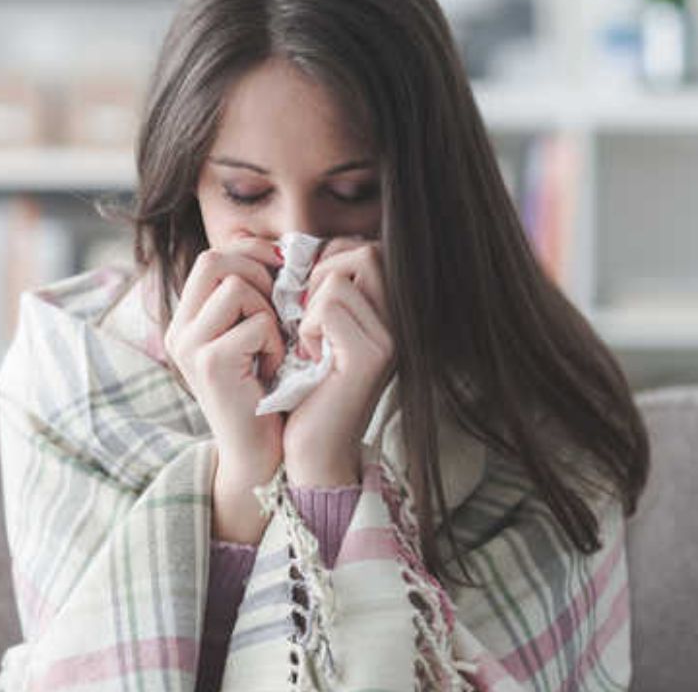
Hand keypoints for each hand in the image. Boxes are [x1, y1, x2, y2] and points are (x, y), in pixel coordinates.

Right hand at [163, 237, 286, 542]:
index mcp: (186, 320)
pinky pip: (257, 323)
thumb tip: (276, 250)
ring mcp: (190, 346)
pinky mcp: (210, 363)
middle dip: (259, 275)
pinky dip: (275, 343)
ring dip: (268, 312)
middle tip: (277, 310)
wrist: (257, 454)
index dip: (251, 255)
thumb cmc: (264, 393)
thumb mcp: (251, 337)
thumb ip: (251, 298)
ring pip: (238, 287)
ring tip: (271, 346)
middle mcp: (179, 330)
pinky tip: (272, 369)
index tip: (280, 274)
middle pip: (216, 260)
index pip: (212, 257)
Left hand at [282, 236, 395, 487]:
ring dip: (310, 307)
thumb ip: (319, 289)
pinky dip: (307, 328)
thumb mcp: (313, 329)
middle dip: (319, 275)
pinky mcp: (372, 355)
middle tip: (305, 319)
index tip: (307, 303)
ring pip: (339, 276)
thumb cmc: (303, 388)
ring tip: (310, 343)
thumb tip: (297, 246)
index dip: (326, 262)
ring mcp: (391, 337)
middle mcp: (400, 321)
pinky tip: (311, 358)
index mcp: (388, 311)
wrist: (311, 450)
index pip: (363, 248)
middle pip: (362, 251)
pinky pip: (328, 305)